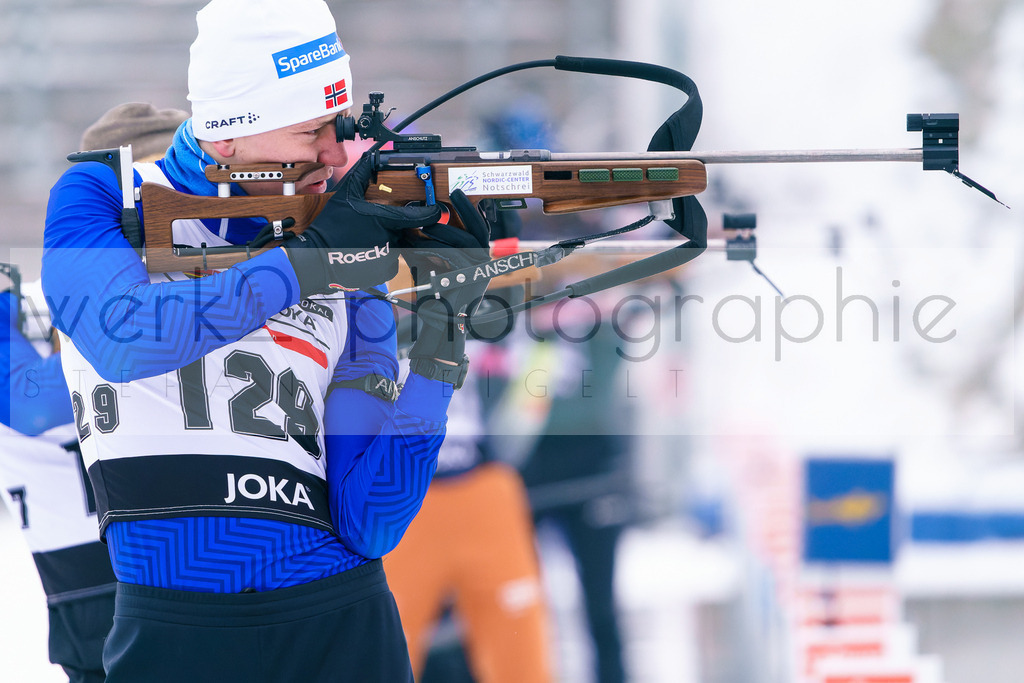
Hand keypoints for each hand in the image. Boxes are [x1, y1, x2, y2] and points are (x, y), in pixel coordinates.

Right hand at [283, 155, 441, 295]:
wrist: (318, 257)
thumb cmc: (331, 227)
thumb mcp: (345, 196)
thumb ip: (361, 175)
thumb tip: (369, 157)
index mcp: (386, 220)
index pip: (421, 217)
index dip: (432, 213)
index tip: (436, 211)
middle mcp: (392, 239)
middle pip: (409, 231)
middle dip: (402, 227)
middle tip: (382, 225)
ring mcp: (389, 257)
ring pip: (400, 247)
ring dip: (391, 242)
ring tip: (370, 239)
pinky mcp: (384, 272)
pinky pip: (392, 262)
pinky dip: (384, 257)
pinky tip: (368, 252)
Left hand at [402, 189, 491, 370]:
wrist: (438, 324)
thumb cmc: (435, 296)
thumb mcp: (433, 263)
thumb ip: (433, 245)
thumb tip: (420, 222)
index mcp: (476, 258)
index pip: (478, 228)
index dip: (469, 210)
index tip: (457, 194)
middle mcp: (483, 264)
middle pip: (478, 229)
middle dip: (464, 210)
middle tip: (450, 195)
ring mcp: (480, 272)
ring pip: (464, 241)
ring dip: (441, 231)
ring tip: (422, 228)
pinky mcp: (470, 281)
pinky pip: (453, 256)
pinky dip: (433, 249)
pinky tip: (417, 247)